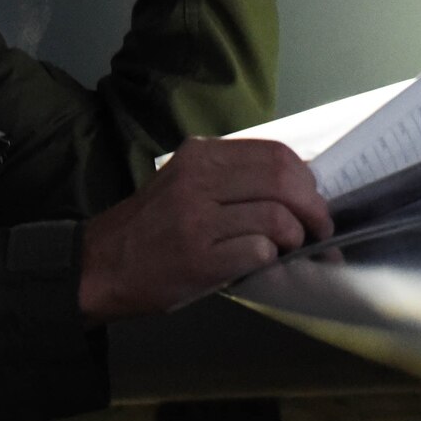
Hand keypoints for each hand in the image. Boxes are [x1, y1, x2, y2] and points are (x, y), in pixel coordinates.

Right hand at [78, 138, 329, 321]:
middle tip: (320, 229)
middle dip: (313, 208)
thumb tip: (297, 188)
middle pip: (282, 181)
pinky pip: (257, 251)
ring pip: (276, 217)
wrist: (101, 266)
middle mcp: (198, 180)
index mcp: (200, 155)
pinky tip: (264, 263)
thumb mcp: (185, 182)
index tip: (315, 199)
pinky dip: (270, 258)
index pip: (275, 154)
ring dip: (295, 238)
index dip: (307, 179)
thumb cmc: (152, 227)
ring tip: (294, 250)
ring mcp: (197, 219)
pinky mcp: (199, 258)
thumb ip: (232, 178)